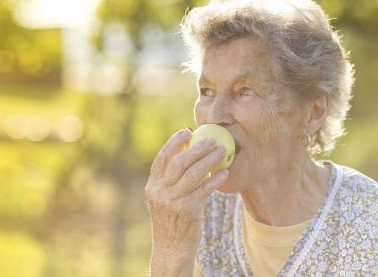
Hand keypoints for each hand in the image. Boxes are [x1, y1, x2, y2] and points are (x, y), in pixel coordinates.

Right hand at [145, 129, 228, 274]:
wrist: (170, 247)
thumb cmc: (171, 219)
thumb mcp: (163, 199)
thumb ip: (170, 180)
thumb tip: (188, 153)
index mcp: (153, 185)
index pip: (162, 158)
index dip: (174, 142)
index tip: (187, 131)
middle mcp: (160, 192)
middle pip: (179, 162)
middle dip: (197, 148)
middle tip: (212, 140)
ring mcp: (174, 201)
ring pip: (193, 173)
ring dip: (209, 159)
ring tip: (222, 151)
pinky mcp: (188, 210)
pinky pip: (205, 189)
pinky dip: (216, 179)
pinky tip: (225, 172)